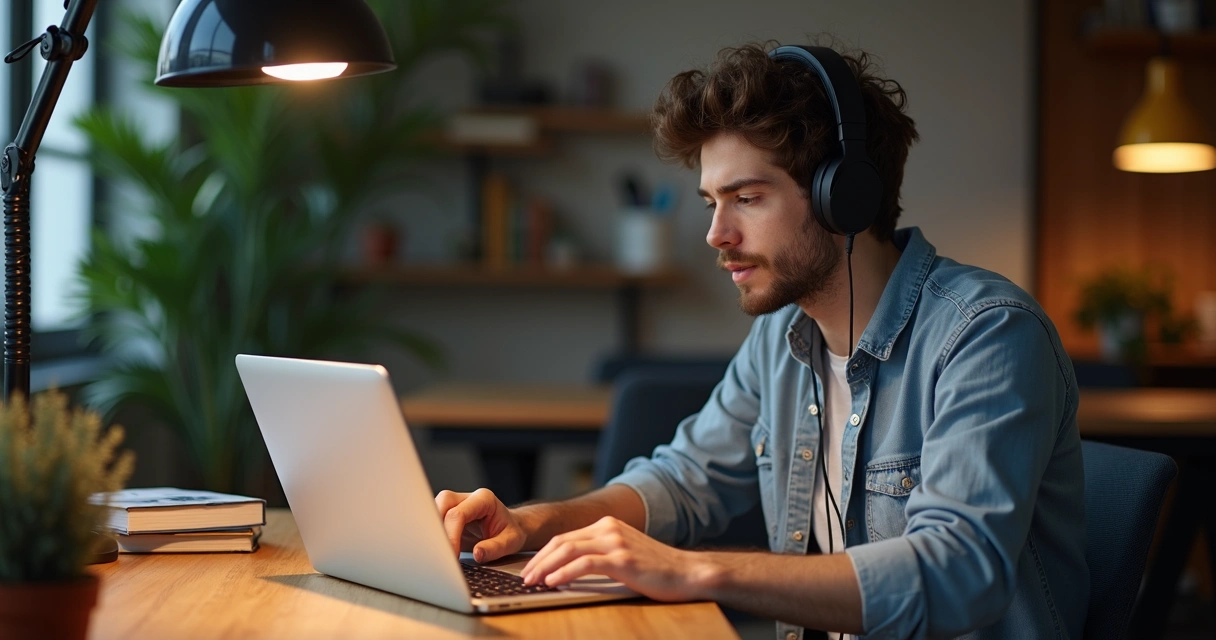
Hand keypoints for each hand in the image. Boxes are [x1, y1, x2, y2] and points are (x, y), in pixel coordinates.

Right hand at [434, 488, 526, 562]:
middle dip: (436, 529)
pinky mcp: (448, 513)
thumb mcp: (510, 542)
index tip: (451, 555)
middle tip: (439, 553)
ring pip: (433, 509)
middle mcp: (467, 498)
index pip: (459, 514)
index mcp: (484, 499)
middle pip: (442, 504)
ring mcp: (456, 504)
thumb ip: (495, 548)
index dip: (451, 535)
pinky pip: (434, 519)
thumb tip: (477, 554)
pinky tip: (436, 548)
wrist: (510, 527)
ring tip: (436, 551)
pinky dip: (432, 533)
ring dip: (432, 530)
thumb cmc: (510, 532)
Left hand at [520, 516, 706, 601]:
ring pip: (569, 550)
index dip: (543, 553)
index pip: (566, 537)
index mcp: (607, 525)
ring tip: (532, 581)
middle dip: (538, 560)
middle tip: (524, 577)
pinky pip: (585, 564)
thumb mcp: (624, 553)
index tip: (530, 568)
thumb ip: (601, 553)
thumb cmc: (657, 568)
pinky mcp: (622, 560)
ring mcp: (616, 542)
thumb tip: (569, 568)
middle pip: (562, 541)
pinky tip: (553, 582)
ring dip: (545, 567)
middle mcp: (609, 528)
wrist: (688, 572)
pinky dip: (564, 572)